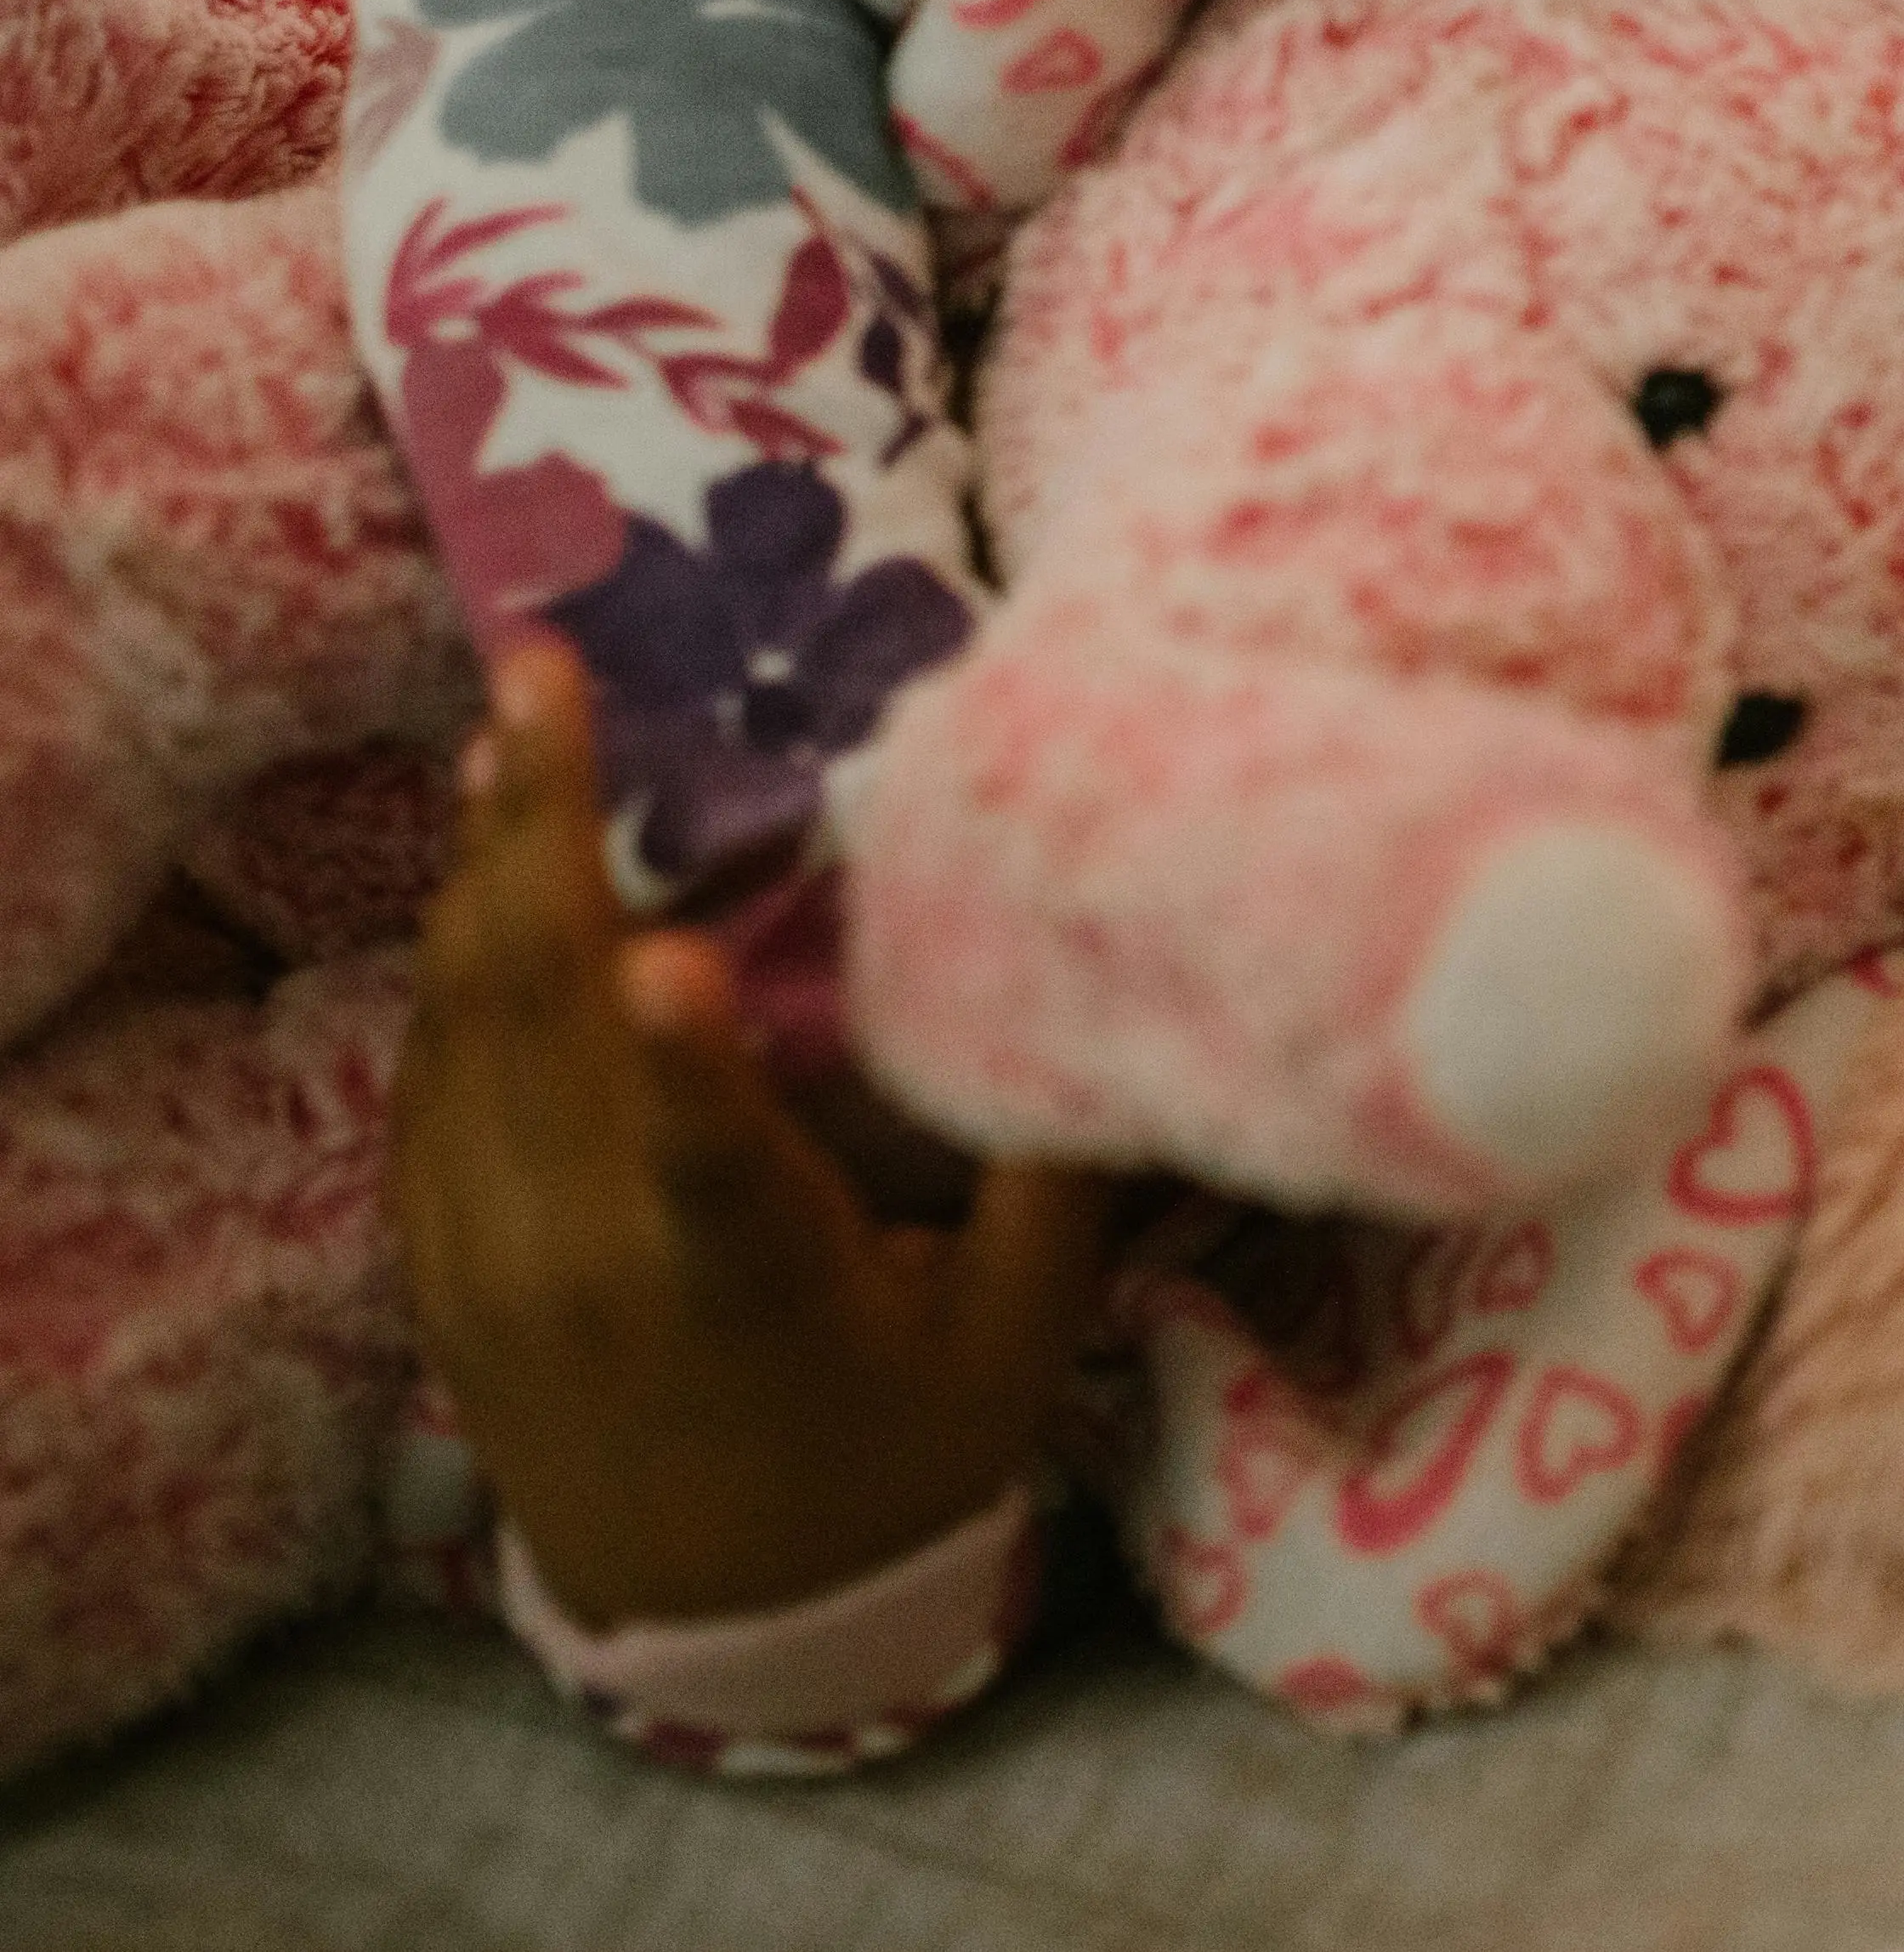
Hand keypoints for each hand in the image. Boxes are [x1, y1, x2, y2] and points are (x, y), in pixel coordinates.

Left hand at [390, 637, 1116, 1630]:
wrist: (715, 1612)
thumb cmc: (896, 1454)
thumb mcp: (1012, 1333)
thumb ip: (1045, 1162)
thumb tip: (1090, 967)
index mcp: (742, 1295)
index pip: (706, 1173)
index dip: (686, 1069)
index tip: (673, 958)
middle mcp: (584, 1269)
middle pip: (540, 1030)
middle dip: (536, 833)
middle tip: (544, 674)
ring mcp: (487, 1257)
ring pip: (461, 1026)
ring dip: (481, 866)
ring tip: (507, 727)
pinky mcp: (437, 1253)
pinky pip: (431, 1073)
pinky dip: (457, 954)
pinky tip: (486, 860)